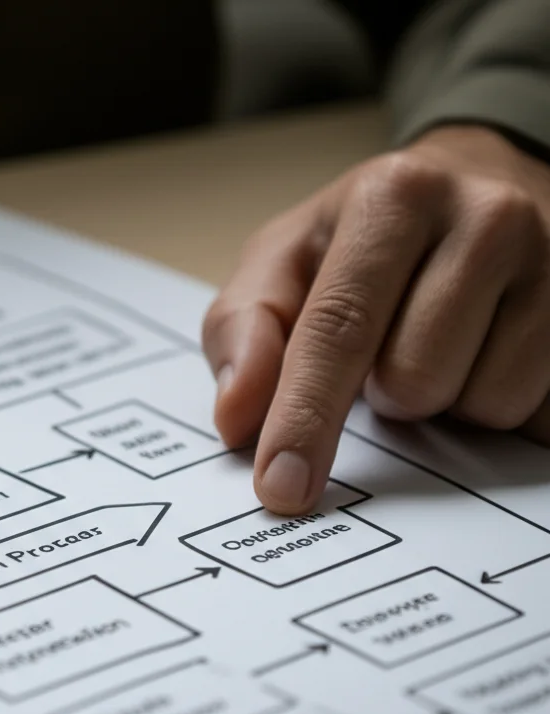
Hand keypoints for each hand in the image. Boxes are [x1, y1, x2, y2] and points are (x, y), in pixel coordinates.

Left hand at [203, 125, 549, 513]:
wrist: (482, 185)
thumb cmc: (365, 239)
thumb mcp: (284, 261)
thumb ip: (243, 331)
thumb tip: (237, 419)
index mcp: (394, 197)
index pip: (339, 329)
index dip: (305, 417)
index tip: (282, 486)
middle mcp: (488, 218)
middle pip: (415, 380)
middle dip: (386, 392)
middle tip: (390, 348)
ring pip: (484, 404)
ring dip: (447, 399)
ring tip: (441, 345)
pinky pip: (538, 413)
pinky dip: (498, 403)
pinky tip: (487, 354)